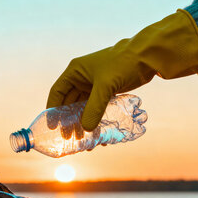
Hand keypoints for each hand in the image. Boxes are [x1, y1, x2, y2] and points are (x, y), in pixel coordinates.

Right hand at [46, 10, 197, 130]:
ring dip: (83, 123)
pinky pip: (97, 109)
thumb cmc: (122, 64)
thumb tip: (86, 129)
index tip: (52, 127)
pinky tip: (99, 134)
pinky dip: (96, 120)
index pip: (58, 92)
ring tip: (84, 140)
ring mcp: (94, 85)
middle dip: (70, 120)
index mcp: (75, 71)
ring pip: (84, 108)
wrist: (146, 57)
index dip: (53, 109)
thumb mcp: (105, 86)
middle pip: (70, 103)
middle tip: (70, 138)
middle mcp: (82, 78)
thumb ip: (94, 108)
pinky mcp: (107, 91)